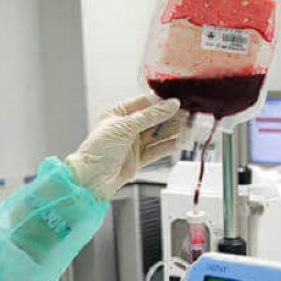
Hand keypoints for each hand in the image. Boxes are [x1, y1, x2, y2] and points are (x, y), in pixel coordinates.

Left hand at [66, 95, 185, 199]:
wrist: (91, 179)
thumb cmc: (97, 151)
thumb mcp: (124, 127)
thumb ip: (150, 116)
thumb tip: (169, 105)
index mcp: (118, 114)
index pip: (144, 103)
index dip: (161, 102)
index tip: (178, 101)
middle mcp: (126, 128)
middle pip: (154, 119)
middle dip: (171, 117)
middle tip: (189, 115)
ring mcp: (133, 144)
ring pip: (158, 134)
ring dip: (173, 131)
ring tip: (189, 128)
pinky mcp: (138, 159)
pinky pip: (158, 149)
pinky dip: (170, 146)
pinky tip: (180, 141)